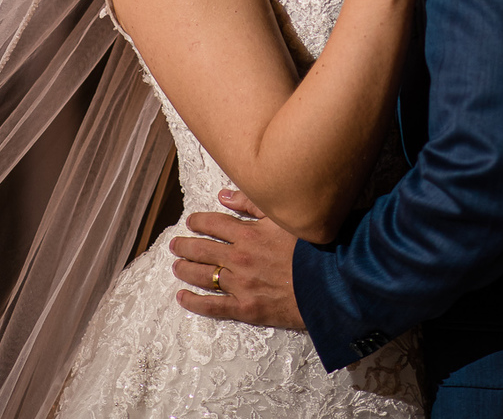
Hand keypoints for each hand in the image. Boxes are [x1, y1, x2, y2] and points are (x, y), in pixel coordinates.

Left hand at [170, 189, 304, 328]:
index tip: (191, 222)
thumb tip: (224, 194)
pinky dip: (194, 302)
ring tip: (175, 266)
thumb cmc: (310, 249)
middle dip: (185, 246)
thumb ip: (252, 204)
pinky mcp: (245, 309)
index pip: (214, 224)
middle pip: (203, 250)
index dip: (199, 222)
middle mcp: (239, 258)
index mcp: (248, 234)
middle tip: (175, 245)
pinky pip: (213, 306)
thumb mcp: (283, 217)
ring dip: (186, 270)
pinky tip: (182, 297)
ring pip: (204, 276)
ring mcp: (240, 285)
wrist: (327, 286)